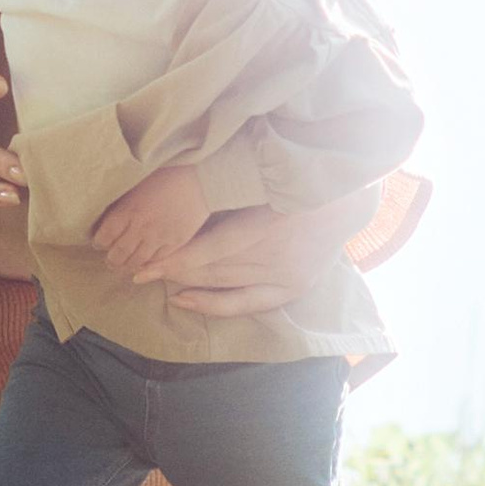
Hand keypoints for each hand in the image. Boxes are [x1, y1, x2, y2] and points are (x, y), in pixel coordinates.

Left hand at [94, 162, 210, 282]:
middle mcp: (140, 227)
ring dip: (127, 267)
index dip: (99, 242)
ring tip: (123, 267)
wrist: (198, 179)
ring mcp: (158, 237)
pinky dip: (148, 264)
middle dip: (111, 260)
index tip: (99, 243)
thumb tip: (109, 217)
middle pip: (118, 254)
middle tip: (109, 261)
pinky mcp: (175, 243)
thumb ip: (123, 204)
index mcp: (127, 210)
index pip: (104, 236)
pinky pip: (157, 260)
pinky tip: (144, 264)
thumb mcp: (137, 185)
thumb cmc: (166, 175)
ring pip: (137, 261)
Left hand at [161, 193, 365, 320]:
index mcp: (266, 223)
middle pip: (211, 269)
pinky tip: (185, 300)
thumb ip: (229, 191)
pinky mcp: (292, 289)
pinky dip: (213, 304)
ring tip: (154, 279)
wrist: (346, 202)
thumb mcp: (263, 181)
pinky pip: (246, 304)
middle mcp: (274, 255)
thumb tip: (183, 190)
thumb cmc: (296, 183)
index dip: (176, 259)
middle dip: (172, 270)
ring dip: (186, 283)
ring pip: (223, 284)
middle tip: (138, 269)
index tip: (145, 263)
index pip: (211, 250)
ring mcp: (285, 276)